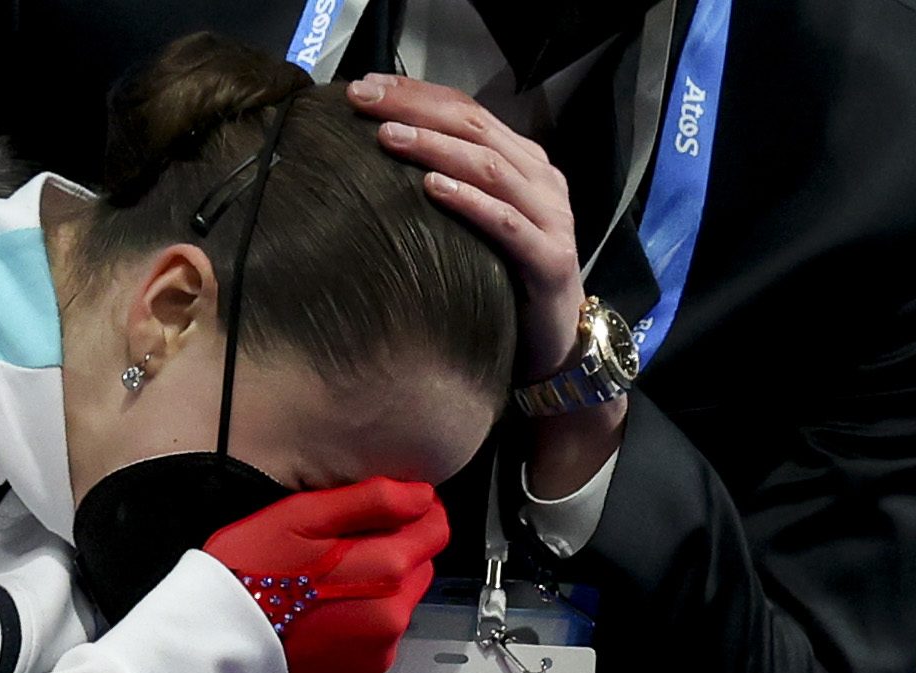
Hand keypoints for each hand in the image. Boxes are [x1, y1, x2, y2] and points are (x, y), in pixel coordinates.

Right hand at [204, 478, 447, 672]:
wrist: (212, 642)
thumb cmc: (248, 572)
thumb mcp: (302, 515)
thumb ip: (370, 500)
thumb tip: (419, 496)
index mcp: (386, 571)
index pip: (436, 530)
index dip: (417, 512)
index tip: (390, 509)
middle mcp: (393, 618)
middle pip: (418, 569)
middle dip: (393, 552)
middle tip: (342, 549)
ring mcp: (377, 654)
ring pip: (397, 606)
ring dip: (376, 591)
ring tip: (324, 587)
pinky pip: (374, 641)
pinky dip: (356, 626)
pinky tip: (319, 619)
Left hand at [346, 74, 628, 498]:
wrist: (554, 343)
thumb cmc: (502, 279)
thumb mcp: (471, 223)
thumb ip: (442, 185)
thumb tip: (375, 156)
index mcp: (520, 161)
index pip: (465, 111)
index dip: (414, 93)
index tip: (361, 86)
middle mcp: (538, 179)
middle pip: (474, 127)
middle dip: (416, 108)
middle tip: (364, 101)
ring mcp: (550, 217)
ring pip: (490, 167)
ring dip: (437, 149)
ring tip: (390, 138)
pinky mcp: (551, 259)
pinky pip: (506, 223)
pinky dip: (470, 201)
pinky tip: (432, 188)